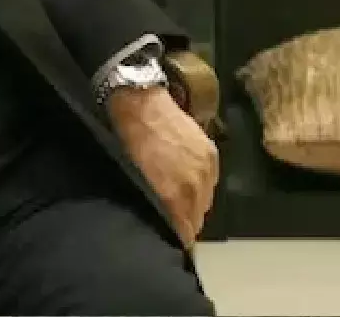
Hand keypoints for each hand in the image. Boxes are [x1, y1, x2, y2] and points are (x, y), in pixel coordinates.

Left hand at [109, 86, 218, 247]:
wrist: (139, 101)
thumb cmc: (128, 140)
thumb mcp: (133, 177)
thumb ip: (152, 202)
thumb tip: (159, 219)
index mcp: (172, 194)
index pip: (184, 230)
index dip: (178, 236)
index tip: (171, 238)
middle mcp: (194, 185)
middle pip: (197, 219)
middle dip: (186, 222)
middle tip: (173, 220)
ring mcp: (205, 169)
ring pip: (205, 201)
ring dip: (194, 204)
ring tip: (180, 201)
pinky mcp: (211, 154)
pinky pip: (210, 182)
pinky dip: (200, 186)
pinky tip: (188, 182)